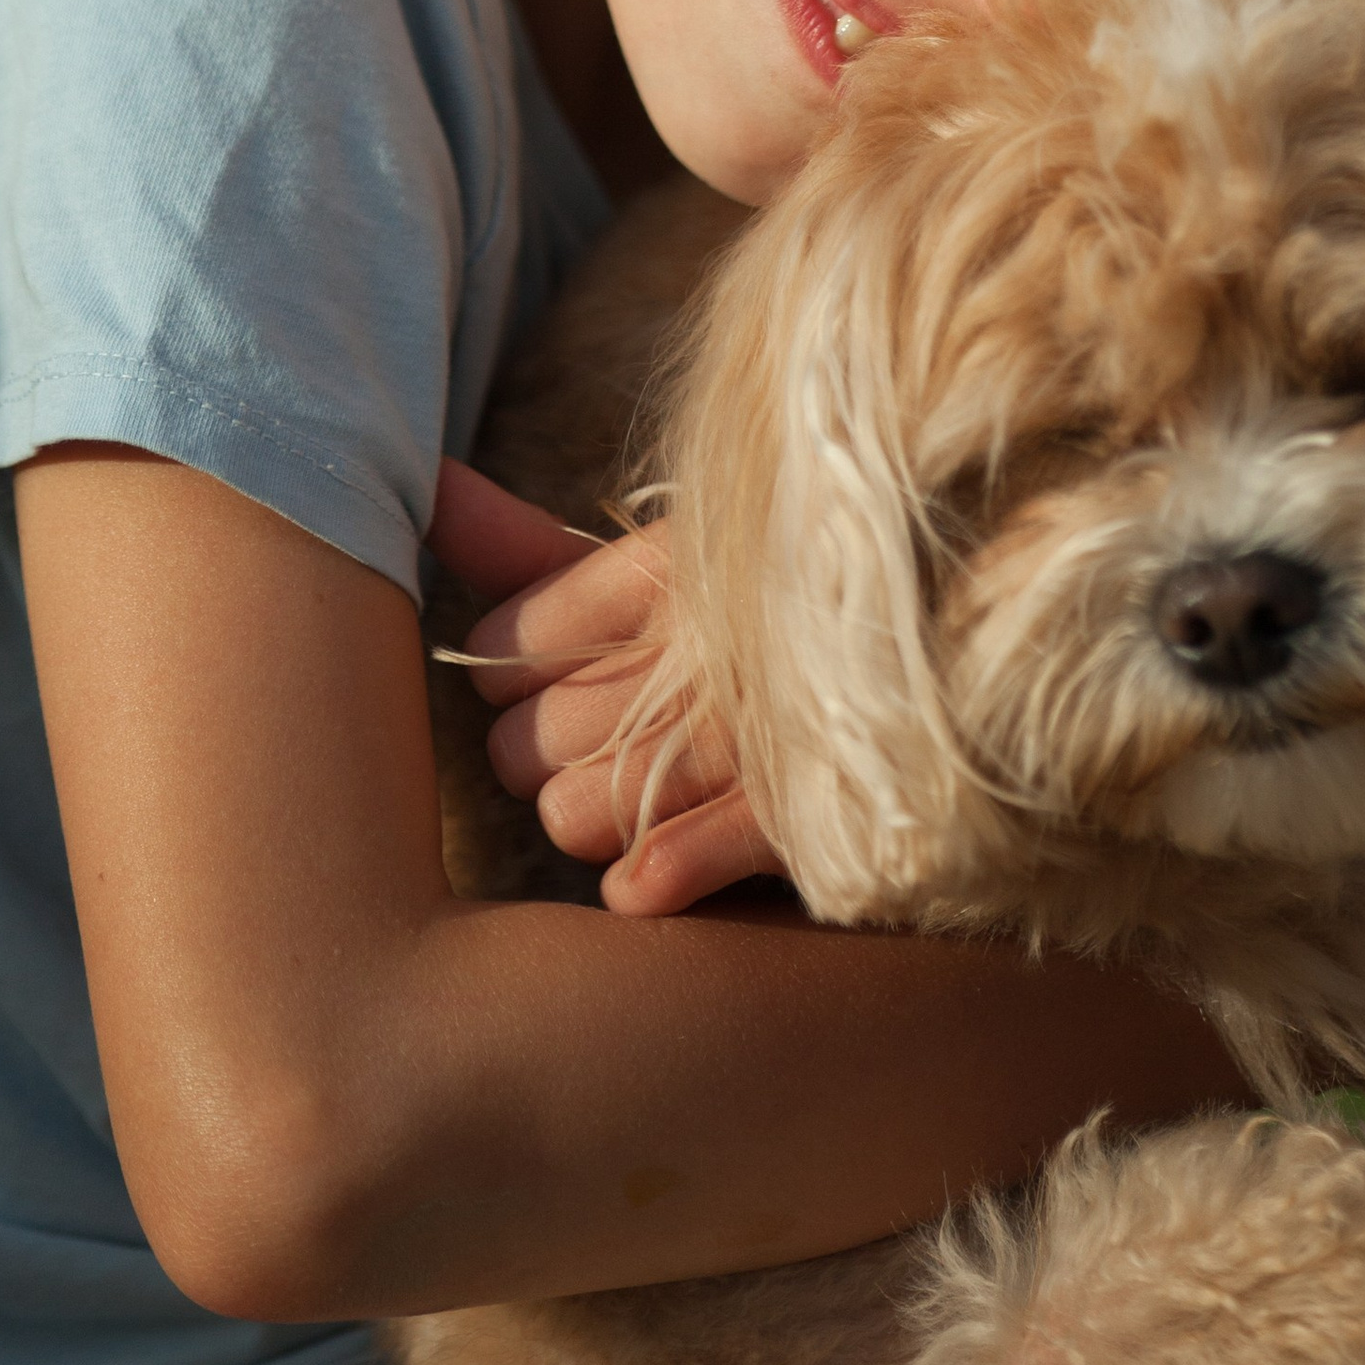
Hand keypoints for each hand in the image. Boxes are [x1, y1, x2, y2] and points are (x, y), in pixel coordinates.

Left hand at [426, 459, 782, 914]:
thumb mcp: (658, 561)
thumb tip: (428, 487)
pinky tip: (671, 852)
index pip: (506, 641)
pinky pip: (652, 878)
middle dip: (542, 751)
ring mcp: (747, 732)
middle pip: (524, 740)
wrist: (937, 664)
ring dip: (593, 816)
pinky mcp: (793, 820)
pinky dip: (648, 877)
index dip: (512, 667)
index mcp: (668, 563)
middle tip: (598, 737)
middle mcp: (699, 641)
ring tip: (639, 794)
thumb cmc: (762, 616)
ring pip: (570, 814)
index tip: (554, 669)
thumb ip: (527, 543)